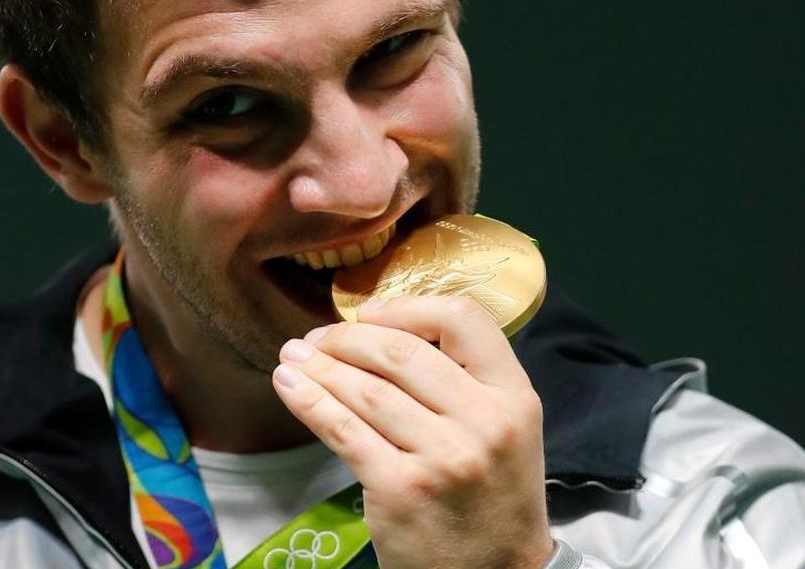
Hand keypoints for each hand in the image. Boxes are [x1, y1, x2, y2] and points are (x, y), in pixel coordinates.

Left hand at [272, 296, 552, 568]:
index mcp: (514, 396)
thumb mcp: (504, 428)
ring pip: (366, 390)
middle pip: (400, 352)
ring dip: (319, 367)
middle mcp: (484, 421)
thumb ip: (463, 381)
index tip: (369, 313)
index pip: (464, 319)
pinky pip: (343, 430)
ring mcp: (442, 456)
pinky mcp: (401, 488)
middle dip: (346, 338)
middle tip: (316, 339)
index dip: (407, 308)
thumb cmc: (492, 495)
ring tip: (293, 357)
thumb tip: (382, 333)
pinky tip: (290, 386)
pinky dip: (310, 402)